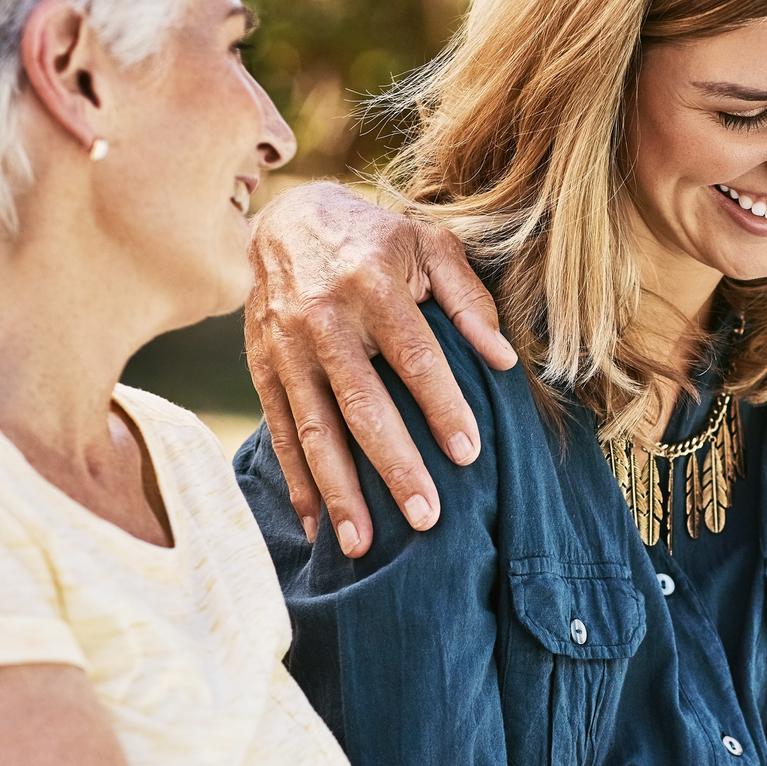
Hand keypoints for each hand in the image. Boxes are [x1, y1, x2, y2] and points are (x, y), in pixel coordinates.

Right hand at [243, 181, 515, 556]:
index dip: (440, 405)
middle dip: (393, 465)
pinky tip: (318, 527)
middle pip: (361, 404)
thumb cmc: (376, 240)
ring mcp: (286, 349)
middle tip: (425, 518)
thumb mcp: (429, 246)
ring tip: (362, 546)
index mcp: (372, 286)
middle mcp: (323, 321)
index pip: (413, 355)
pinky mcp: (262, 370)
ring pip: (314, 430)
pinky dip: (298, 484)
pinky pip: (282, 434)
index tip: (467, 453)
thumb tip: (504, 360)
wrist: (288, 220)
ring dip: (339, 492)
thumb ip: (468, 301)